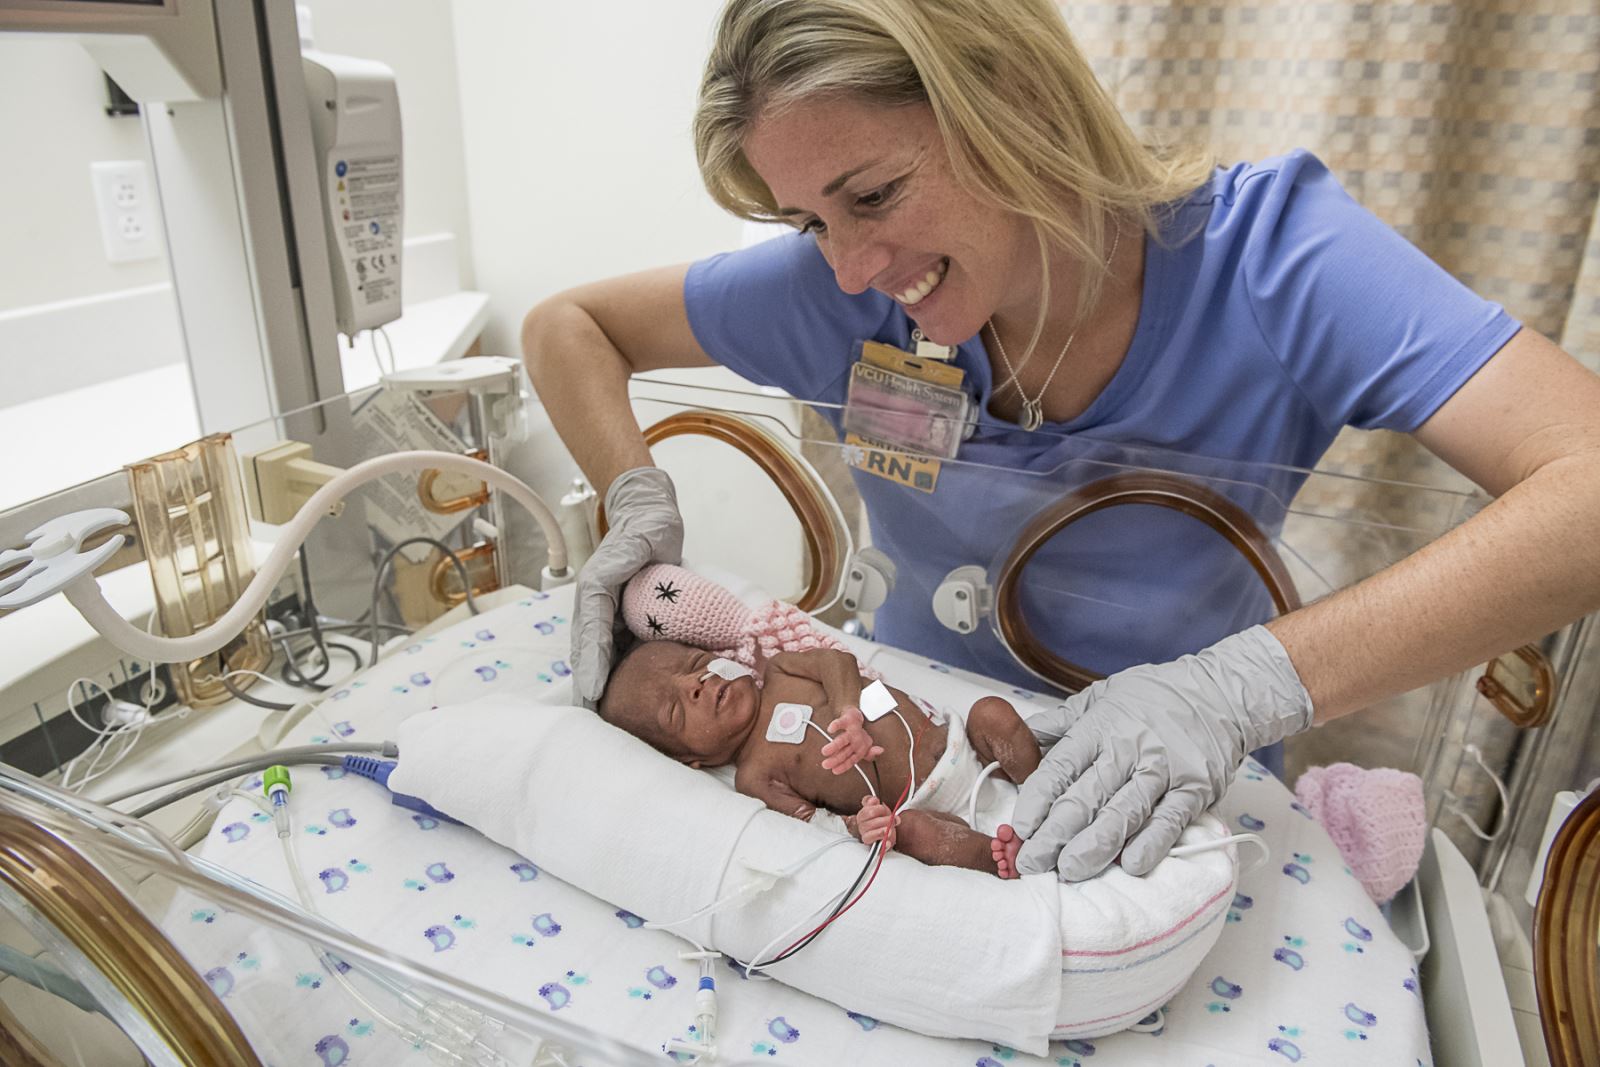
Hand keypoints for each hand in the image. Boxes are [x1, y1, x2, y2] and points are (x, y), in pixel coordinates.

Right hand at [570, 468, 683, 705]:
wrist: (651, 519)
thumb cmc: (643, 530)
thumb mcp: (632, 544)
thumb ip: (614, 569)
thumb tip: (598, 593)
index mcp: (593, 592)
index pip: (591, 636)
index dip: (592, 666)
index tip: (592, 693)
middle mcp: (595, 609)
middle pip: (589, 655)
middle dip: (589, 688)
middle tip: (592, 722)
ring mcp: (608, 617)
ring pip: (601, 659)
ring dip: (600, 689)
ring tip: (604, 722)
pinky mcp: (622, 622)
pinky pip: (617, 654)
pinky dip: (615, 677)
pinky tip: (624, 701)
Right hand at [820, 706, 883, 773]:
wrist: (858, 715)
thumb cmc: (859, 733)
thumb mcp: (865, 746)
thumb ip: (869, 753)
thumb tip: (880, 751)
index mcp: (860, 749)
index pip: (851, 760)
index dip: (843, 766)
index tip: (834, 771)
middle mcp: (856, 740)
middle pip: (845, 752)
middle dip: (835, 759)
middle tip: (825, 764)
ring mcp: (852, 731)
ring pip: (842, 739)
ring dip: (834, 745)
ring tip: (825, 751)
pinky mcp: (847, 720)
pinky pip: (841, 723)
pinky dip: (836, 725)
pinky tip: (830, 729)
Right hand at [850, 795, 897, 848]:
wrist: (889, 832)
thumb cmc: (883, 819)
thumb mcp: (879, 808)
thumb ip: (873, 802)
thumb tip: (873, 800)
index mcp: (862, 816)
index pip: (866, 811)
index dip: (878, 809)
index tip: (884, 808)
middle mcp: (862, 826)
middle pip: (870, 821)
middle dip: (884, 819)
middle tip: (892, 819)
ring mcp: (866, 837)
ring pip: (871, 834)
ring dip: (884, 830)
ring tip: (891, 829)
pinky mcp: (874, 848)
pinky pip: (876, 848)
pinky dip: (883, 845)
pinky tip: (888, 842)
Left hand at [1010, 626, 1311, 880]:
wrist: (1221, 694)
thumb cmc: (1153, 697)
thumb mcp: (1100, 696)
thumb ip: (1060, 722)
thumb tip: (1017, 738)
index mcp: (1100, 727)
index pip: (1060, 767)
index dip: (1037, 801)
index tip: (1019, 828)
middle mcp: (1128, 749)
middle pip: (1086, 798)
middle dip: (1055, 835)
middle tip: (1032, 863)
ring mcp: (1163, 770)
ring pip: (1123, 814)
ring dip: (1094, 847)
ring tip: (1069, 871)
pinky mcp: (1195, 789)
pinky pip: (1169, 821)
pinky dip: (1151, 844)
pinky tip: (1131, 866)